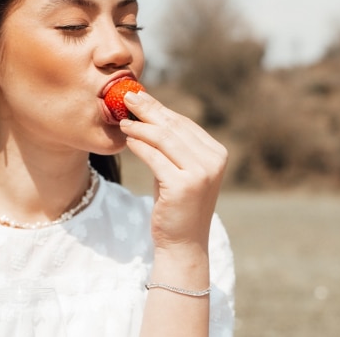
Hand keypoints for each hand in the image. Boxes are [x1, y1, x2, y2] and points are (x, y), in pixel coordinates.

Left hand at [119, 90, 227, 250]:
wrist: (182, 243)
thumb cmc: (176, 204)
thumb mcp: (177, 169)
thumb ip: (171, 144)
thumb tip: (147, 110)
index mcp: (217, 153)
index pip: (183, 123)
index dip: (158, 108)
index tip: (139, 97)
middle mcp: (214, 160)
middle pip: (173, 127)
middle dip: (147, 110)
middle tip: (126, 97)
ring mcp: (201, 173)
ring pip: (163, 138)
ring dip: (140, 126)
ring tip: (122, 120)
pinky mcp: (183, 185)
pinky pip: (154, 157)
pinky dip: (138, 145)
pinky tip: (127, 140)